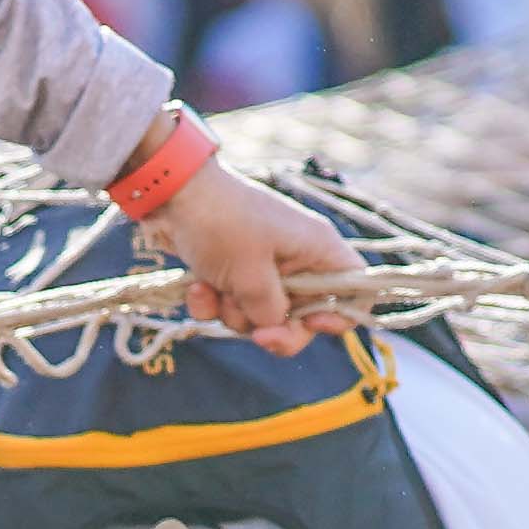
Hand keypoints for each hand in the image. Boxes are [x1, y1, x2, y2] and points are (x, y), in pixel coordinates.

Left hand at [144, 148, 354, 354]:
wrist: (171, 193)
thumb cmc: (220, 223)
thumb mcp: (249, 275)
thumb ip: (270, 311)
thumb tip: (270, 327)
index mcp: (317, 249)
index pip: (358, 287)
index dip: (343, 314)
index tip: (312, 324)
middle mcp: (298, 258)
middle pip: (304, 314)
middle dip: (273, 326)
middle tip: (256, 335)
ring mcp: (265, 264)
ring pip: (263, 313)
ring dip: (234, 312)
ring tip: (214, 289)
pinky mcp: (235, 269)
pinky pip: (233, 303)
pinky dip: (214, 302)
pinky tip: (197, 288)